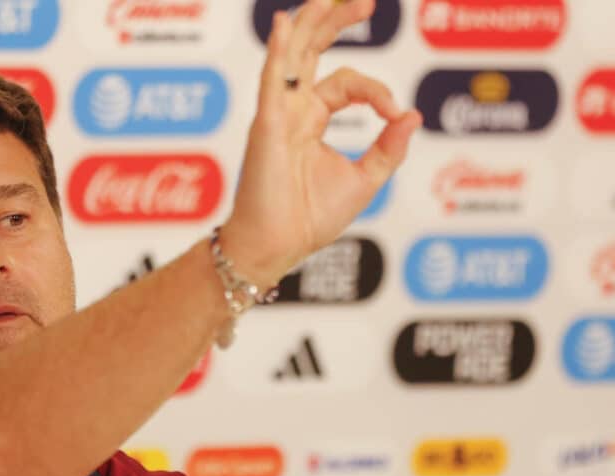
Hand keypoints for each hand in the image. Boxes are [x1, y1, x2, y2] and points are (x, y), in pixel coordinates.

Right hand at [221, 0, 421, 288]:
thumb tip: (413, 114)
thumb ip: (388, 146)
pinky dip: (277, 52)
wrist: (278, 246)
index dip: (379, 92)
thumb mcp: (365, 179)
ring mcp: (278, 115)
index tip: (396, 116)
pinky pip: (272, 81)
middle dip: (336, 22)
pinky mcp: (267, 126)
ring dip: (310, 23)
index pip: (348, 83)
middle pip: (313, 51)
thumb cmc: (310, 219)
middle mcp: (293, 111)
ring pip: (293, 55)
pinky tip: (283, 24)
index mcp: (312, 121)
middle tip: (366, 2)